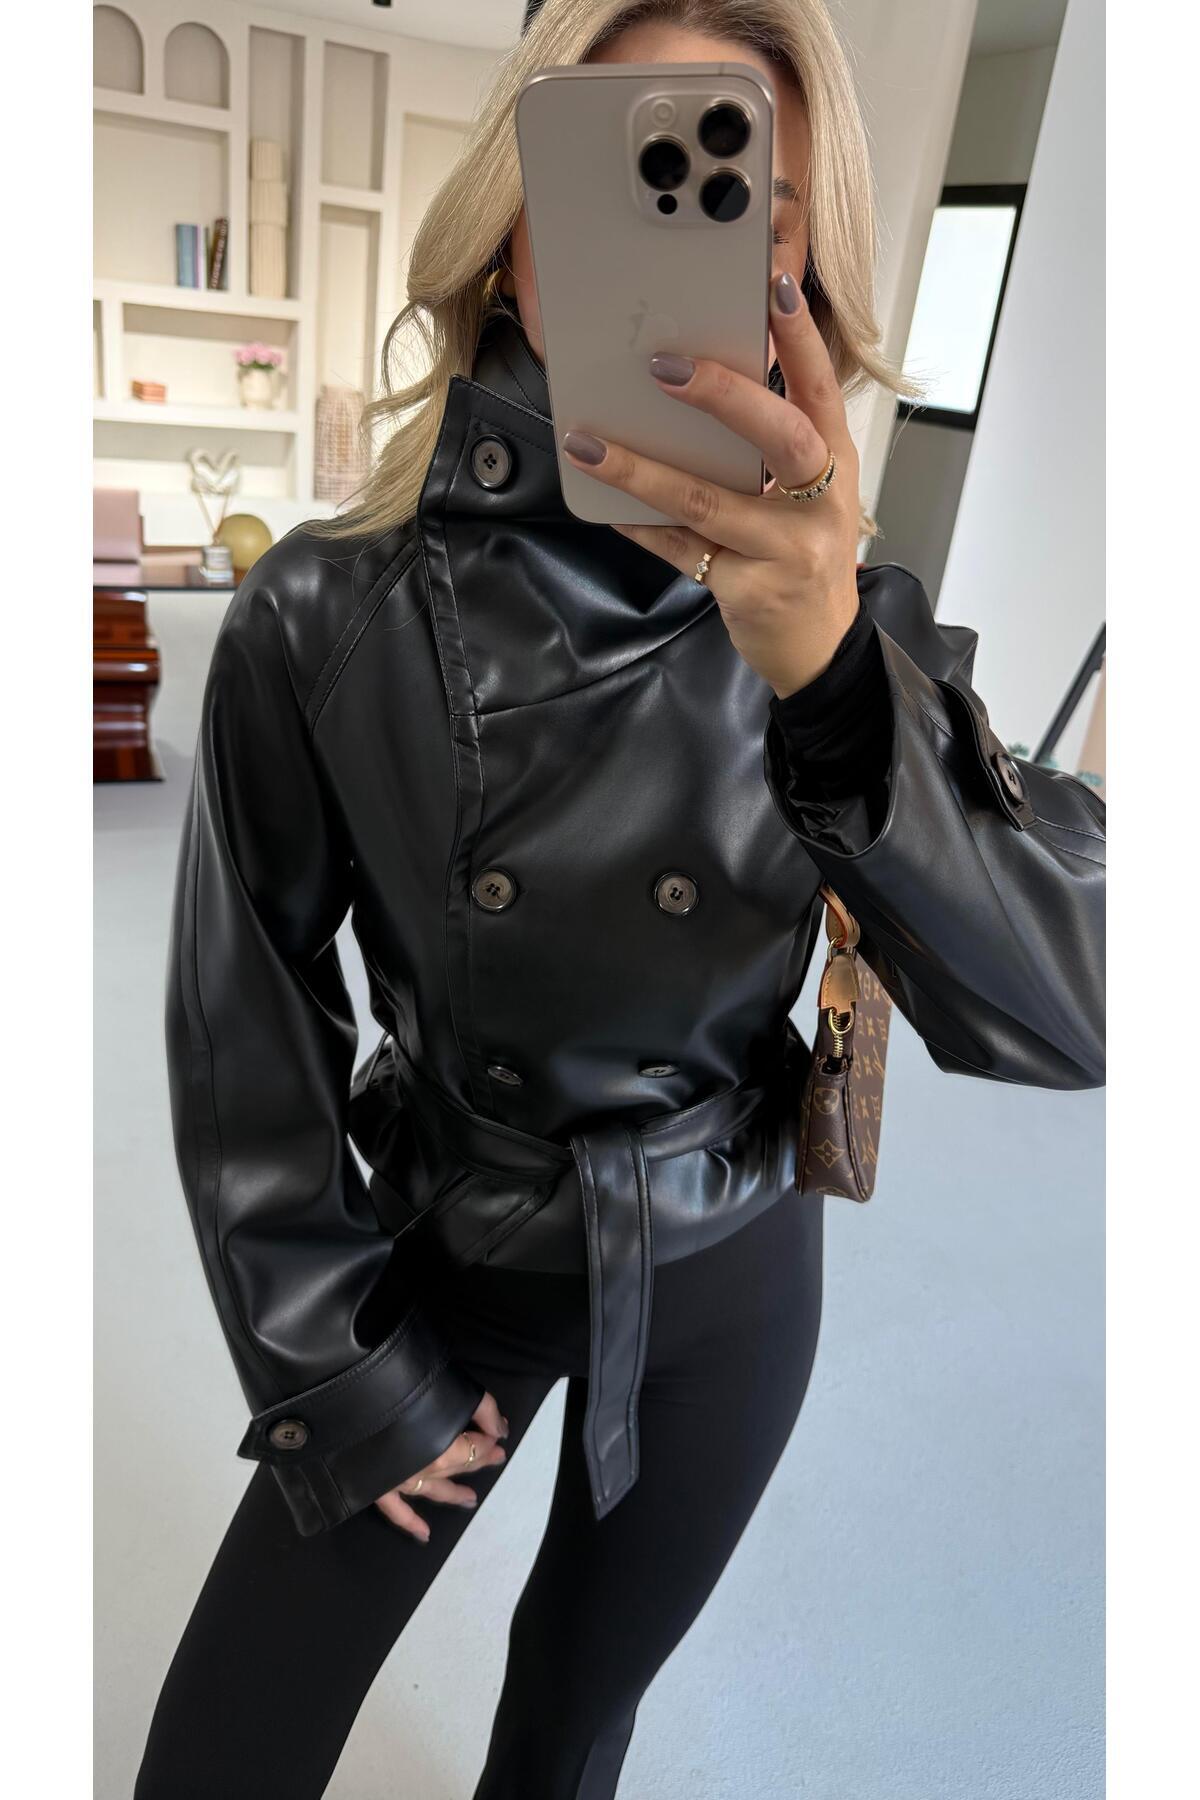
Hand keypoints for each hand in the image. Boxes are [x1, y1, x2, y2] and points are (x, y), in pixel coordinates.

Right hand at [373, 1390, 508, 1541]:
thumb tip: (501, 1430)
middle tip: (495, 1456)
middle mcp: (421, 1468)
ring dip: (452, 1494)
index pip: (474, 1447)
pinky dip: (410, 1523)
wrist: (346, 1396)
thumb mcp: (448, 1389)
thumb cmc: (397, 1386)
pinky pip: (395, 1510)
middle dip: (479, 1458)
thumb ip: (481, 1407)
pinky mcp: (377, 1487)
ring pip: (432, 1491)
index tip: (497, 1430)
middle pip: (457, 1466)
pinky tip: (424, 1534)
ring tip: (470, 1499)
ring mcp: (399, 1480)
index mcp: (440, 1446)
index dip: (489, 1438)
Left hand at [561, 269, 861, 700]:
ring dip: (642, 469)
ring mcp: (787, 549)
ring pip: (707, 500)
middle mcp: (820, 502)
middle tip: (663, 364)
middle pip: (779, 436)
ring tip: (590, 442)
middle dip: (724, 395)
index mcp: (835, 462)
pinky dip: (638, 523)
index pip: (821, 388)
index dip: (801, 338)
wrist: (819, 647)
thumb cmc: (804, 555)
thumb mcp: (808, 494)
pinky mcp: (748, 588)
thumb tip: (694, 384)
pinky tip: (601, 502)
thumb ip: (770, 446)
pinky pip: (679, 549)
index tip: (774, 287)